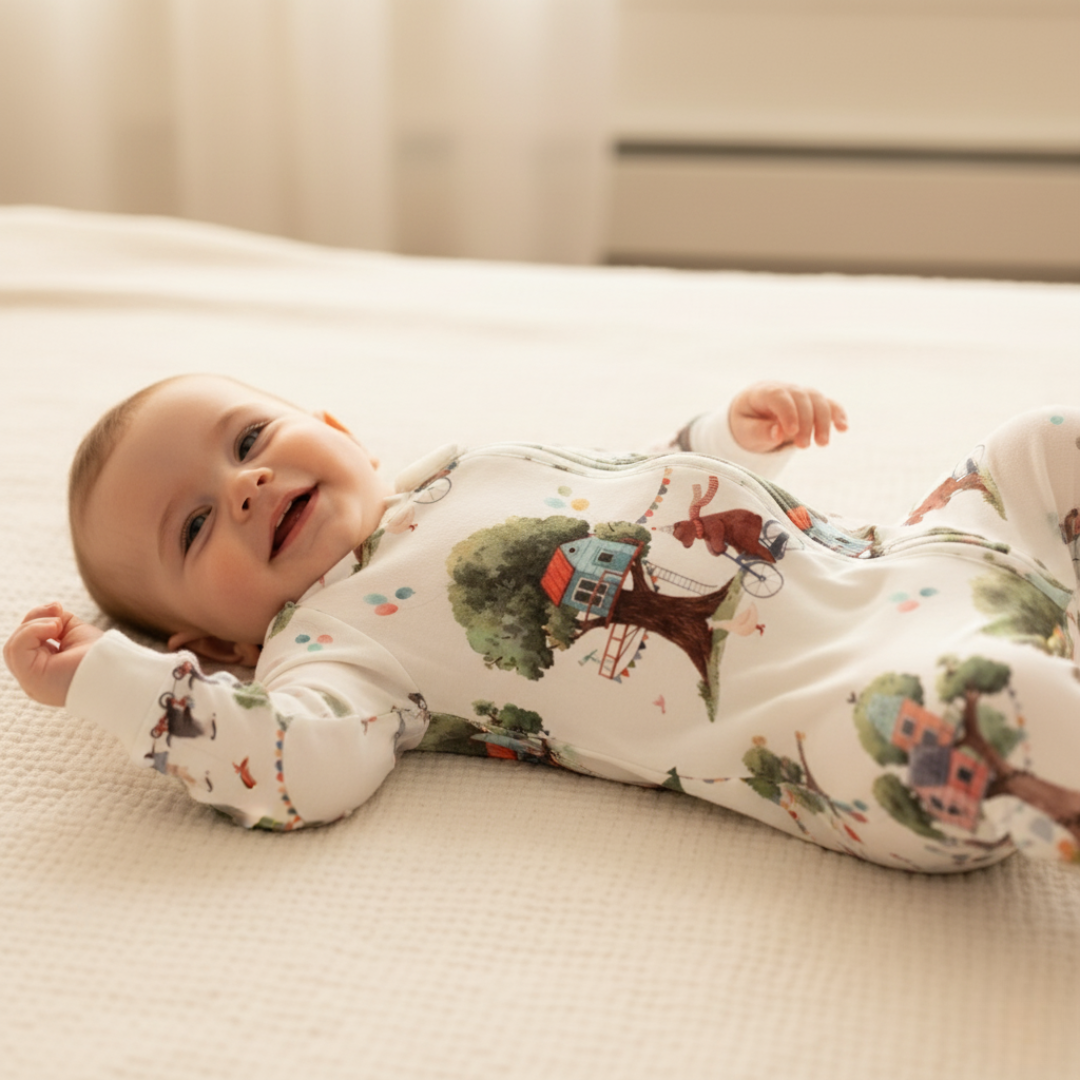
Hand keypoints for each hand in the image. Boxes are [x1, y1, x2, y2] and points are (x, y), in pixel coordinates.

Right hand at [3, 602, 103, 706]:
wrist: (116, 670)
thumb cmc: (100, 654)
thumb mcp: (74, 631)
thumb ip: (56, 620)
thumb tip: (50, 609)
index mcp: (44, 669)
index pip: (25, 642)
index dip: (36, 621)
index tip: (58, 608)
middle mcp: (34, 678)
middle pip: (17, 643)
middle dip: (34, 619)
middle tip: (57, 610)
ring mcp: (31, 681)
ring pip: (14, 645)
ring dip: (34, 625)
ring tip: (58, 624)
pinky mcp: (31, 678)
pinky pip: (16, 648)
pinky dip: (32, 631)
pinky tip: (55, 628)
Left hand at [729, 382, 847, 453]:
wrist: (753, 413)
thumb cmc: (746, 422)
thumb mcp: (745, 430)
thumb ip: (759, 431)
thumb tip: (778, 434)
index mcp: (762, 392)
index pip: (779, 396)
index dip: (787, 412)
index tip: (790, 433)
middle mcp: (784, 388)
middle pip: (801, 398)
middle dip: (806, 422)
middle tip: (803, 446)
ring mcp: (800, 394)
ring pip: (818, 399)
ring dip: (823, 421)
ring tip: (822, 444)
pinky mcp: (812, 402)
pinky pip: (828, 403)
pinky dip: (837, 414)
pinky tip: (843, 429)